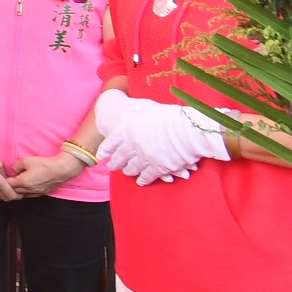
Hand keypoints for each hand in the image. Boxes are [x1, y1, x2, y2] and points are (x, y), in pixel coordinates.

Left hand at [5, 150, 87, 196]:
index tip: (3, 177)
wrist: (61, 169)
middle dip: (10, 187)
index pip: (9, 185)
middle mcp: (28, 190)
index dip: (5, 181)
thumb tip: (14, 169)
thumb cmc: (44, 164)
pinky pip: (31, 195)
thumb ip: (17, 166)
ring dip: (18, 191)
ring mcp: (36, 192)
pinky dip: (26, 192)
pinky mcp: (42, 193)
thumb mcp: (27, 160)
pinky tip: (26, 188)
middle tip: (8, 181)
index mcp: (23, 182)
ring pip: (23, 195)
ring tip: (16, 185)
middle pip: (15, 191)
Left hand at [91, 90, 227, 183]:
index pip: (111, 142)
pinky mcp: (157, 168)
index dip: (106, 150)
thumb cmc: (172, 116)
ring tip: (126, 172)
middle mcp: (133, 144)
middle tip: (113, 165)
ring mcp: (144, 157)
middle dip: (116, 163)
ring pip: (132, 168)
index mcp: (129, 128)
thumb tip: (135, 117)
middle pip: (120, 158)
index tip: (102, 155)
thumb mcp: (149, 111)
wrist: (189, 129)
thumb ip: (139, 118)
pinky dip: (143, 179)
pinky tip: (141, 180)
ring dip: (129, 171)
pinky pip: (147, 176)